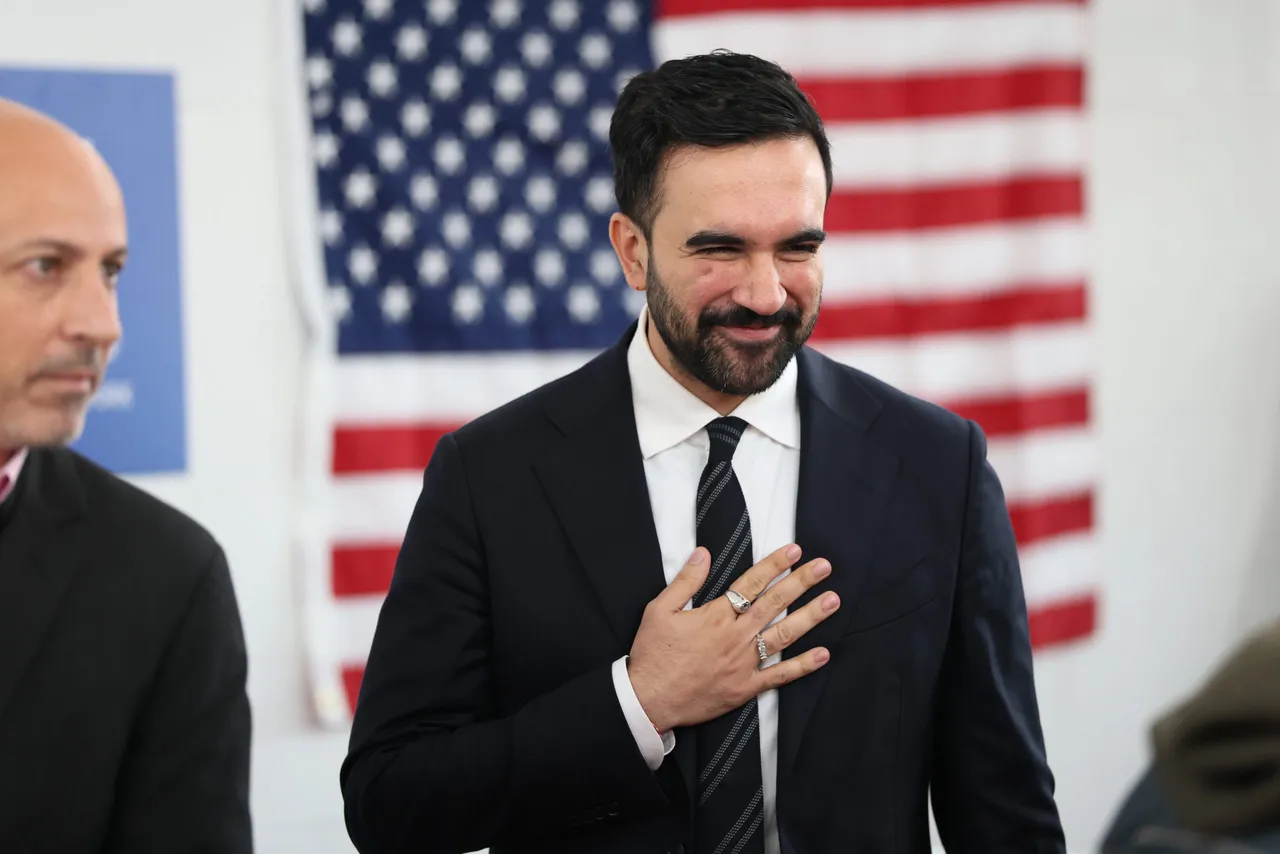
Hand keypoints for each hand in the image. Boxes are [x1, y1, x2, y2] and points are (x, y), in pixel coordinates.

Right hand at [627, 543, 839, 732]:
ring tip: (832, 601)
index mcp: (716, 615)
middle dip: (802, 583)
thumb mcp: (659, 610)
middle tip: (824, 568)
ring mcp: (744, 663)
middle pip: (775, 604)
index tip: (795, 551)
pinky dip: (802, 666)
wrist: (650, 699)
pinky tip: (822, 654)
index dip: (775, 565)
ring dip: (810, 616)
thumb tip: (703, 553)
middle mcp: (736, 636)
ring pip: (784, 635)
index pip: (751, 583)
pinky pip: (779, 676)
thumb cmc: (653, 654)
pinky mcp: (745, 687)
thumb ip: (685, 581)